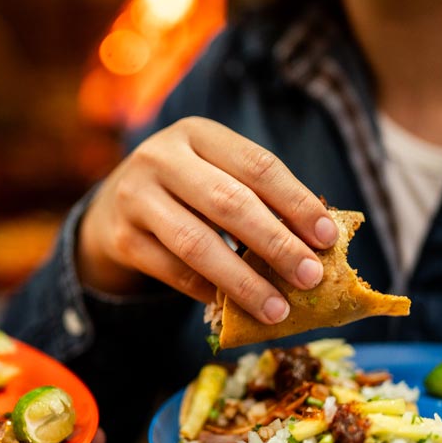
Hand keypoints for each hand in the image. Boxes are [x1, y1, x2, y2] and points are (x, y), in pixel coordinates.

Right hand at [76, 116, 338, 324]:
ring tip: (279, 309)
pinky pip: (174, 272)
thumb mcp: (217, 174)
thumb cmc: (188, 190)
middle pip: (229, 203)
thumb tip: (317, 243)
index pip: (258, 165)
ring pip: (197, 243)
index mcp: (198, 133)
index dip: (297, 202)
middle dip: (276, 244)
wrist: (114, 205)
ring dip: (244, 281)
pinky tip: (238, 309)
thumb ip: (259, 198)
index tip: (327, 237)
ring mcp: (136, 197)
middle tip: (311, 278)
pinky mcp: (122, 238)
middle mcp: (162, 157)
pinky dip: (210, 292)